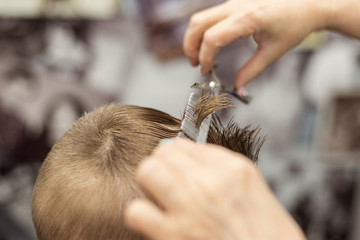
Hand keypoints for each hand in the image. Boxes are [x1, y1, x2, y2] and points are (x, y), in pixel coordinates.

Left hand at [125, 138, 304, 239]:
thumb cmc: (267, 237)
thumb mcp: (256, 192)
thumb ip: (223, 170)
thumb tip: (189, 154)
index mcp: (235, 169)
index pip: (186, 144)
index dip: (178, 156)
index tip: (177, 165)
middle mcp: (211, 182)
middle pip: (164, 152)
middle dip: (162, 165)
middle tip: (166, 179)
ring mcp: (190, 206)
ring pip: (148, 170)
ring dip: (150, 183)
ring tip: (158, 195)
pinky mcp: (172, 234)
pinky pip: (136, 210)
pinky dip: (141, 214)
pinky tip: (154, 220)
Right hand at [183, 0, 329, 89]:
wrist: (309, 3)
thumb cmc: (295, 24)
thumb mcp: (273, 52)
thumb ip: (251, 72)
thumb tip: (238, 89)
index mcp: (247, 18)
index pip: (213, 38)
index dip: (205, 58)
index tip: (206, 72)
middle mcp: (236, 6)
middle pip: (198, 23)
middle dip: (190, 46)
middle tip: (196, 64)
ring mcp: (233, 1)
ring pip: (201, 17)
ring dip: (195, 37)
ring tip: (201, 56)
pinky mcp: (234, 2)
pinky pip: (210, 15)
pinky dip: (204, 31)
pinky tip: (212, 44)